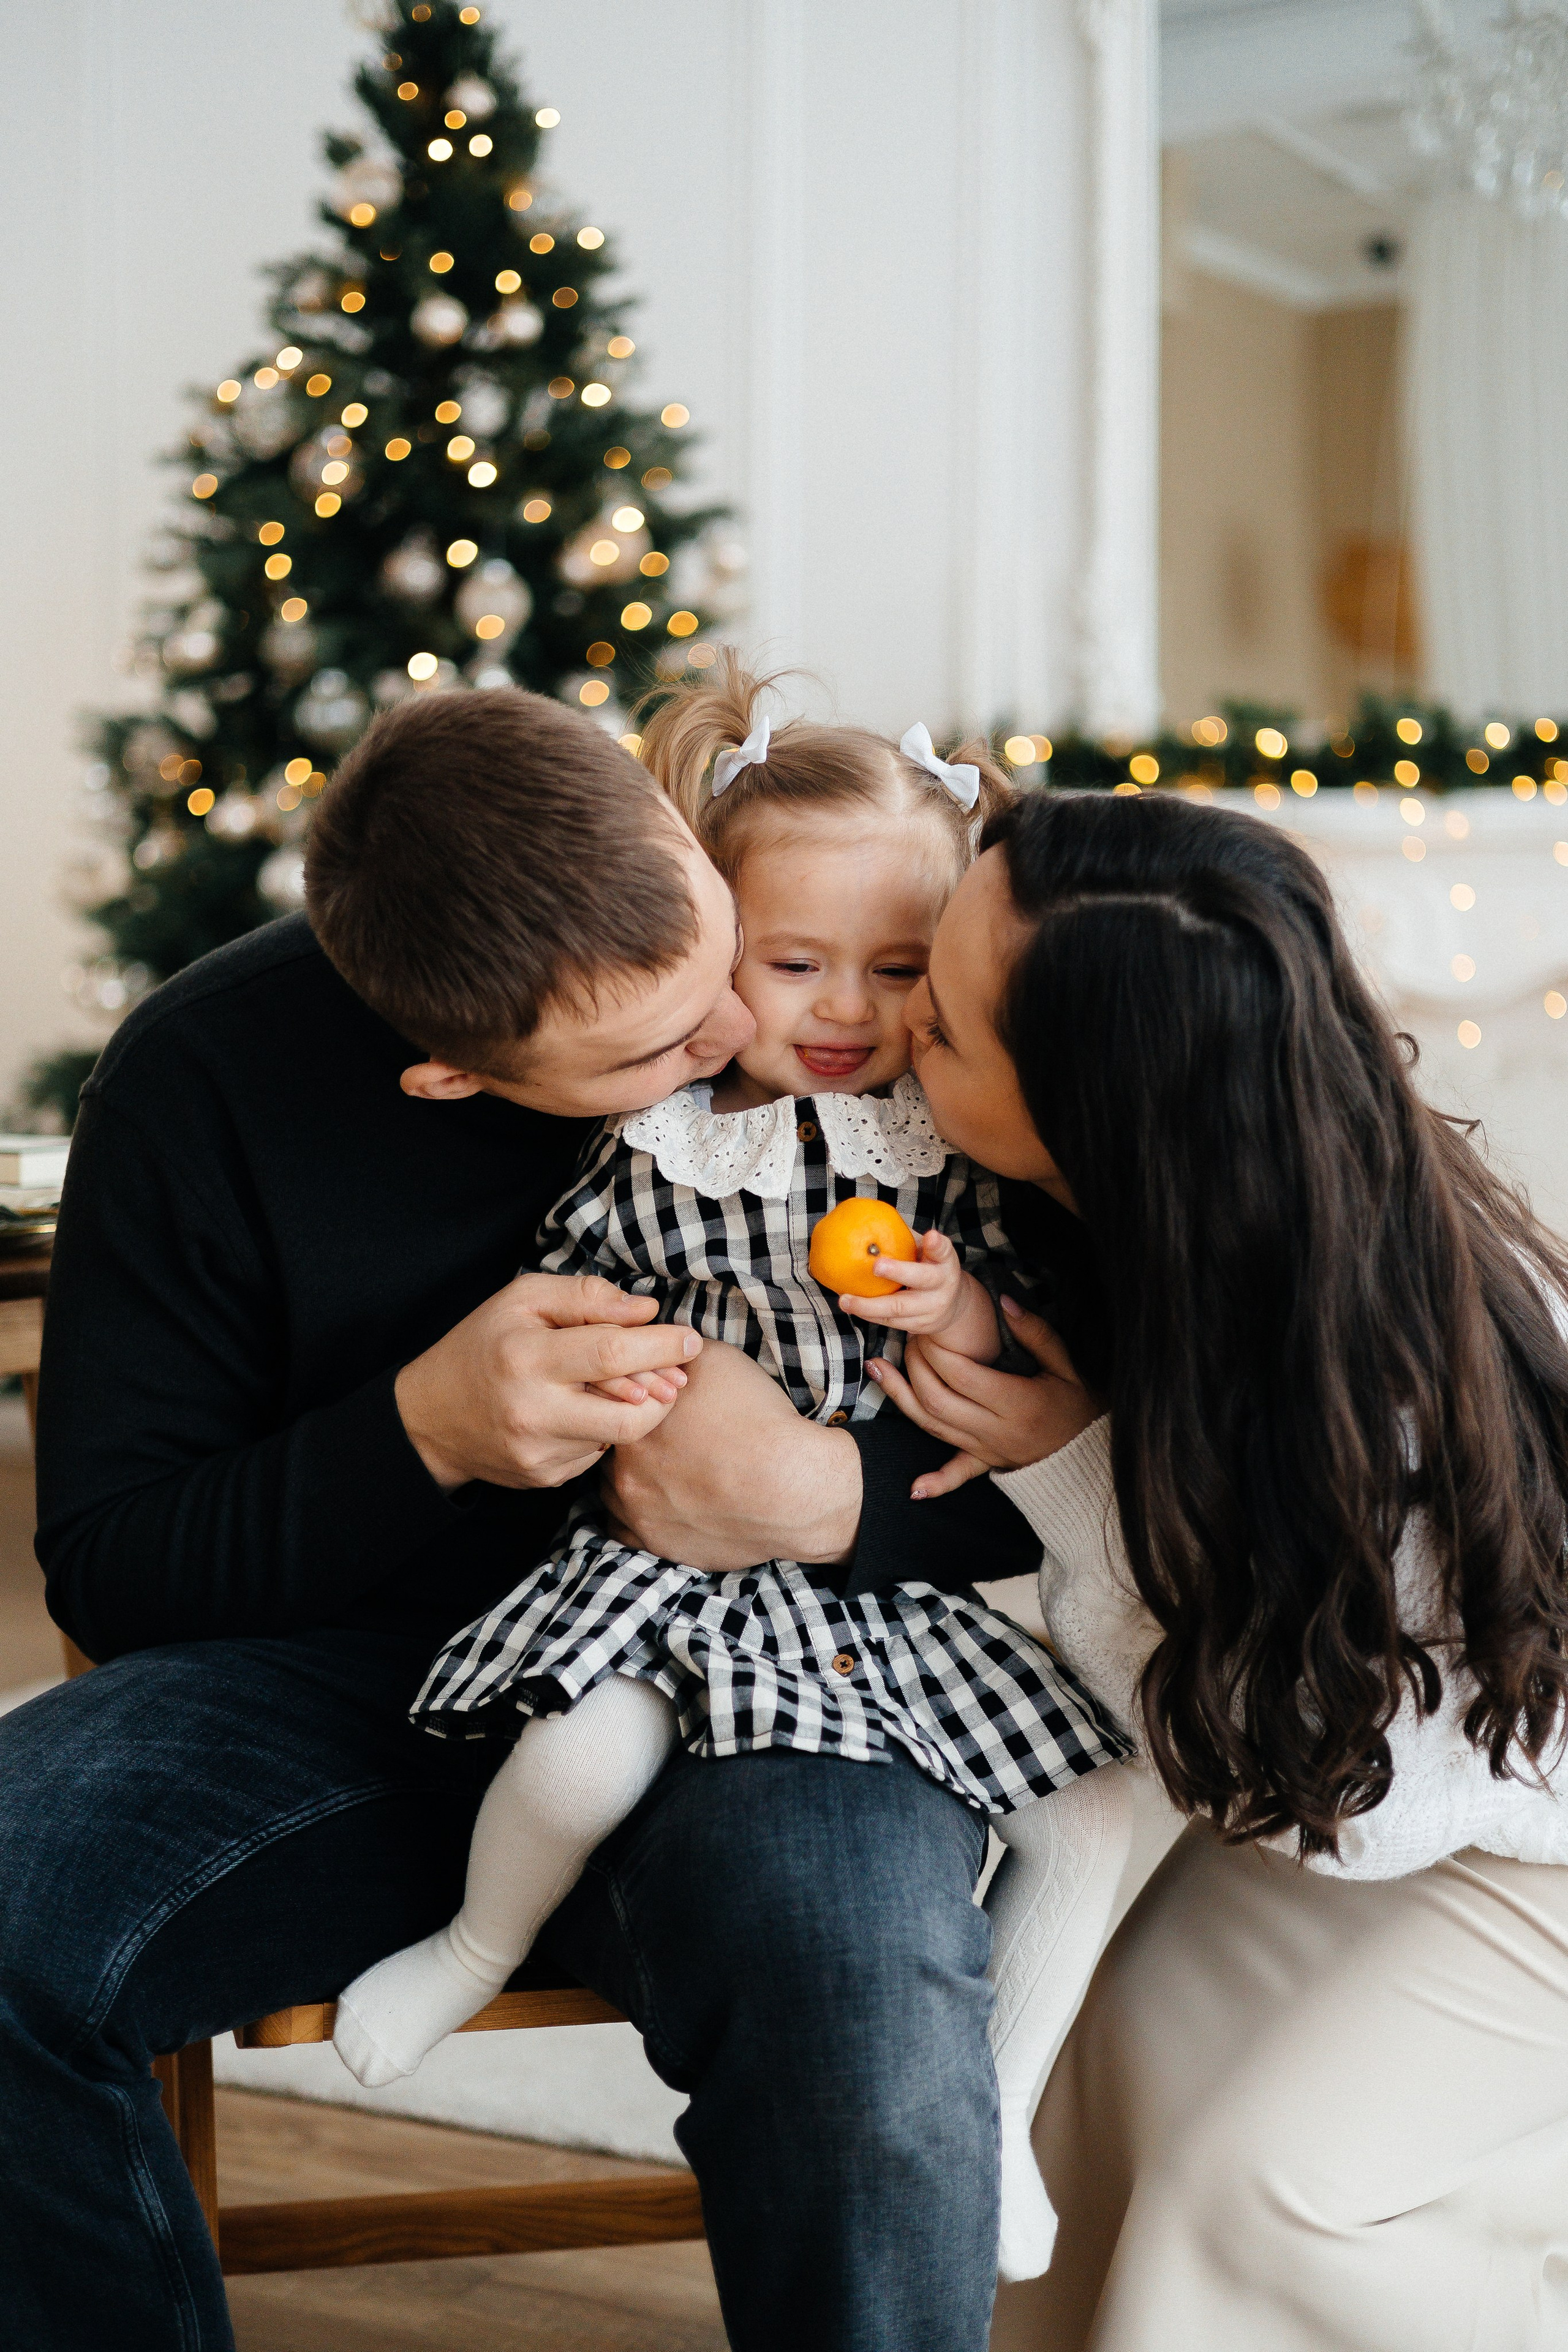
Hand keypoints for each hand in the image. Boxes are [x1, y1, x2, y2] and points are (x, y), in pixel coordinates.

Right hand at [395, 1272, 703, 1493]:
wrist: (430, 1418)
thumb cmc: (483, 1344)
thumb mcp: (523, 1299)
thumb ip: (587, 1297)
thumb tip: (647, 1311)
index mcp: (527, 1358)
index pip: (612, 1354)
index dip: (661, 1346)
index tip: (690, 1340)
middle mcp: (533, 1412)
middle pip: (631, 1413)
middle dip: (664, 1392)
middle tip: (676, 1374)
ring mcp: (539, 1452)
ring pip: (618, 1434)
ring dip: (631, 1409)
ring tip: (614, 1386)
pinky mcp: (544, 1478)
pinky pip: (597, 1454)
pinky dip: (602, 1430)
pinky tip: (582, 1412)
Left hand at [599, 1338, 861, 1570]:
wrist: (792, 1488)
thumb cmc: (758, 1421)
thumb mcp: (717, 1360)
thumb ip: (673, 1353)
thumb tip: (657, 1346)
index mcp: (631, 1422)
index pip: (613, 1405)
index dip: (636, 1401)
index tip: (659, 1404)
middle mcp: (623, 1469)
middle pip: (612, 1449)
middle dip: (635, 1441)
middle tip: (669, 1437)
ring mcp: (636, 1512)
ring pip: (614, 1490)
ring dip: (634, 1479)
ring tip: (669, 1470)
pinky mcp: (656, 1545)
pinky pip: (626, 1530)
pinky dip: (642, 1515)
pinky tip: (666, 1501)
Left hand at [839, 1231, 996, 1355]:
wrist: (953, 1306)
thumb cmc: (929, 1268)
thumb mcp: (926, 1252)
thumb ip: (905, 1240)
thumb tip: (866, 1223)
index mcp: (945, 1262)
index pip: (944, 1251)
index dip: (937, 1245)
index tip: (931, 1236)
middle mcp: (942, 1285)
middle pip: (922, 1280)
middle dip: (898, 1272)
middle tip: (876, 1266)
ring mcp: (931, 1309)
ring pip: (899, 1308)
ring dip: (869, 1305)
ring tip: (845, 1300)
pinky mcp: (919, 1326)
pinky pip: (890, 1321)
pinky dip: (869, 1314)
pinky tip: (851, 1306)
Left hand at [866, 1296, 1102, 1499]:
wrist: (1094, 1454)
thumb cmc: (1080, 1406)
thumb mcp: (1066, 1366)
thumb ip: (1036, 1334)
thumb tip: (1004, 1303)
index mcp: (1017, 1402)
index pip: (963, 1375)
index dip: (939, 1351)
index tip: (929, 1329)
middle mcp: (997, 1429)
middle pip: (939, 1399)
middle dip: (916, 1366)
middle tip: (908, 1339)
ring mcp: (988, 1449)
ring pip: (933, 1426)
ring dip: (901, 1398)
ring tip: (876, 1368)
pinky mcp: (988, 1463)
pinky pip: (959, 1474)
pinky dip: (936, 1482)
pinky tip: (913, 1488)